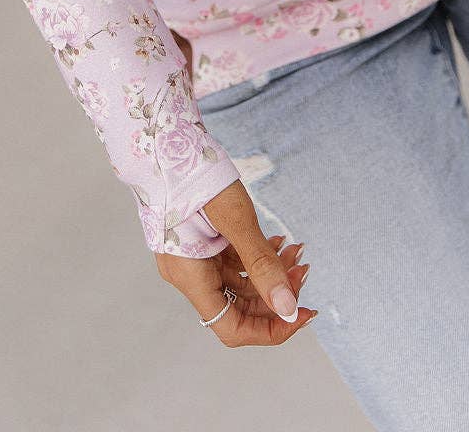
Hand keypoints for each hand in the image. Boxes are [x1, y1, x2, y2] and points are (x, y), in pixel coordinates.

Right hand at [155, 181, 317, 345]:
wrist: (164, 139)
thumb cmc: (193, 174)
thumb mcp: (235, 219)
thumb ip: (261, 266)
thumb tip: (289, 309)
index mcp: (189, 276)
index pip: (232, 328)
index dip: (270, 329)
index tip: (302, 313)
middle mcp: (187, 273)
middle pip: (238, 306)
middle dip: (276, 293)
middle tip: (304, 268)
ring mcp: (191, 257)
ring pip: (237, 283)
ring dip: (269, 272)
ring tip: (295, 249)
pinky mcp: (197, 240)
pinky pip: (230, 262)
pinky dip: (255, 256)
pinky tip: (276, 240)